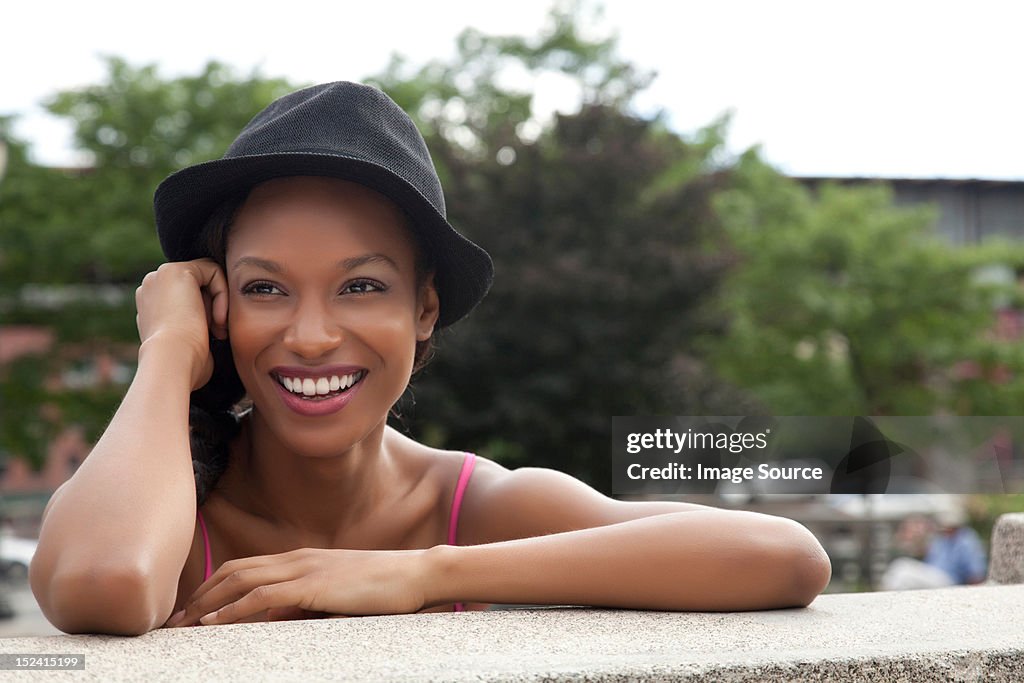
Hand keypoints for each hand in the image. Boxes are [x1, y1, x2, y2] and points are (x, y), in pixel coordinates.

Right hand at [135, 259, 228, 390]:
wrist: (171, 362)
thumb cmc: (183, 365)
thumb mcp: (186, 345)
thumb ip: (193, 329)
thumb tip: (209, 332)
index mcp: (150, 306)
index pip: (187, 299)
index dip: (206, 316)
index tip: (212, 337)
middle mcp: (151, 288)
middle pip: (197, 287)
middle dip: (212, 309)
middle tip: (217, 333)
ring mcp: (160, 276)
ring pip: (205, 278)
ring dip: (219, 303)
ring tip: (218, 329)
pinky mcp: (177, 270)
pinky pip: (212, 271)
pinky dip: (223, 293)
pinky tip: (219, 318)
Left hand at [164, 547, 430, 626]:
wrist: (417, 574)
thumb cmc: (384, 588)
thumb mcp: (338, 596)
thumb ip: (306, 605)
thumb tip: (277, 623)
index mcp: (301, 559)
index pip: (244, 567)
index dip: (212, 587)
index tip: (190, 611)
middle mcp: (297, 558)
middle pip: (234, 571)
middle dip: (200, 595)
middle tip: (174, 622)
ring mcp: (305, 569)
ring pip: (241, 580)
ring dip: (207, 603)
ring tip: (183, 625)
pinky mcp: (314, 586)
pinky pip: (263, 596)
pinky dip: (233, 609)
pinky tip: (215, 623)